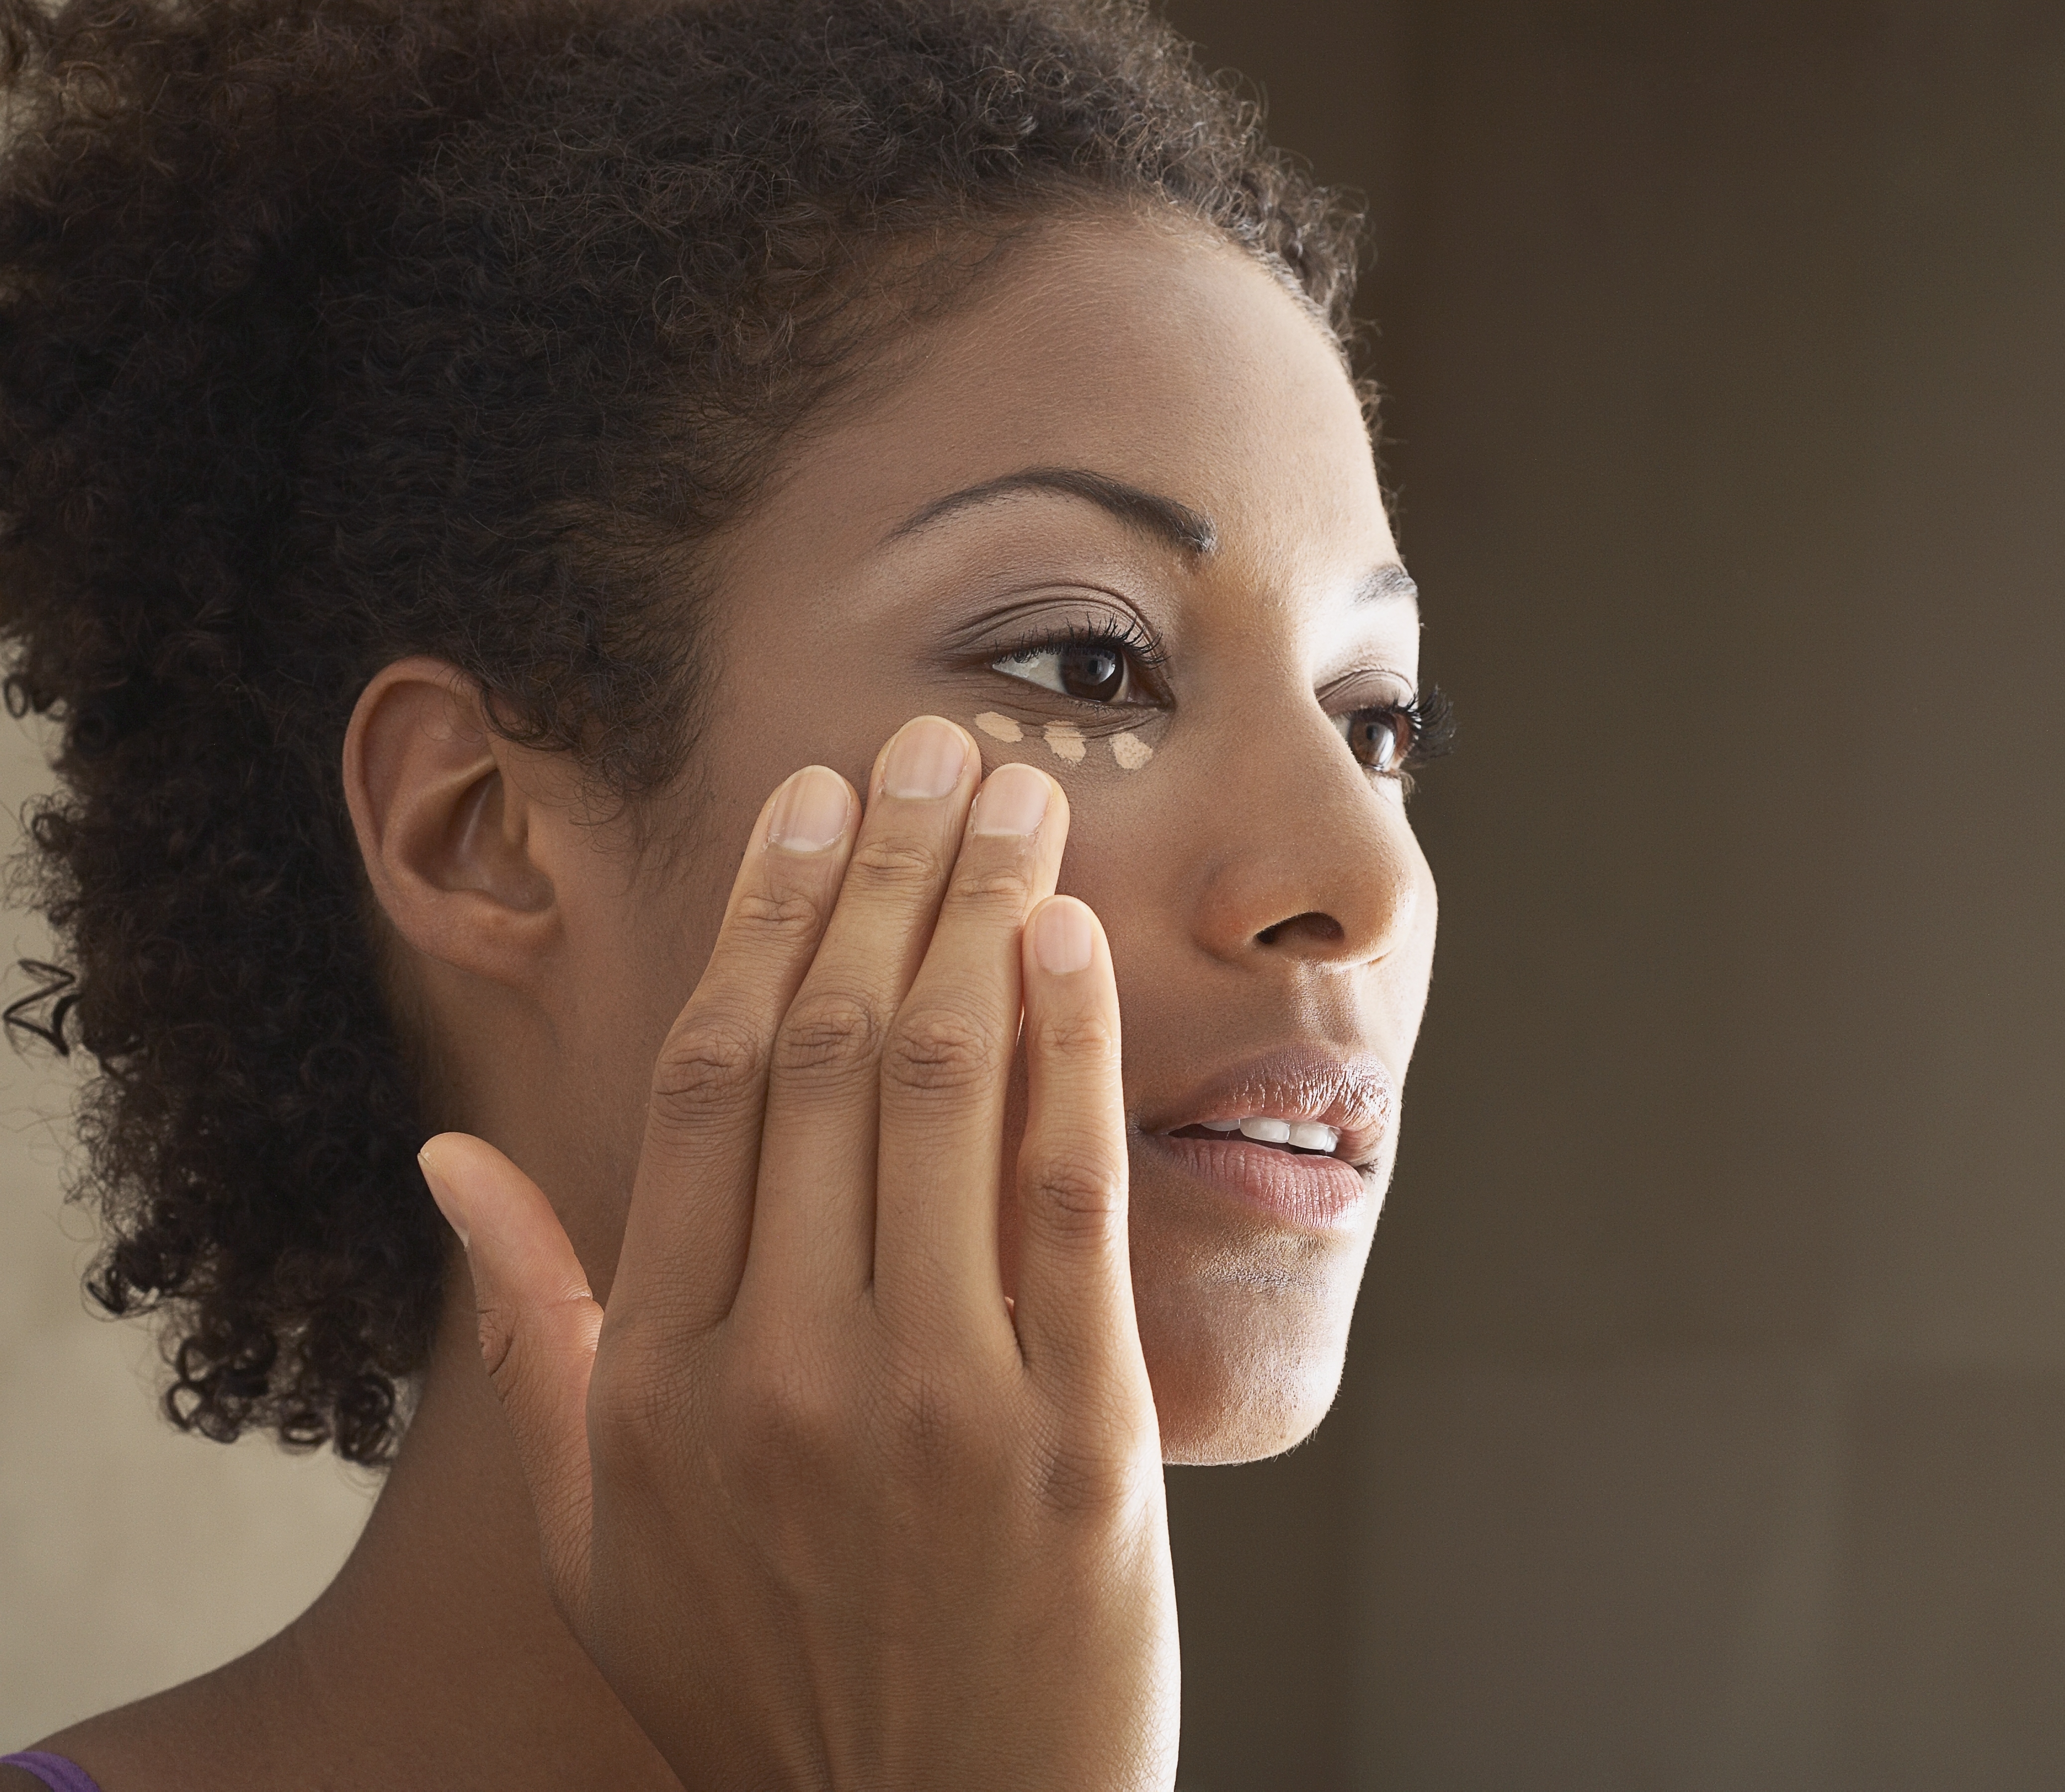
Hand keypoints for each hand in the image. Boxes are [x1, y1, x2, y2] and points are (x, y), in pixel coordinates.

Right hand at [417, 715, 1175, 1790]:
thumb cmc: (764, 1676)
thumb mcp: (598, 1535)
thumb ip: (532, 1337)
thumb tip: (452, 1161)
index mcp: (662, 1378)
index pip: (713, 1086)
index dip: (762, 919)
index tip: (806, 802)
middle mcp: (786, 1371)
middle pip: (831, 1056)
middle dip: (883, 875)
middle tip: (933, 745)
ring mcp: (937, 1402)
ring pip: (947, 1096)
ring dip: (981, 918)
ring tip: (1019, 795)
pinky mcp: (1077, 1439)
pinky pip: (1066, 1202)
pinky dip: (1069, 1055)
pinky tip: (1070, 940)